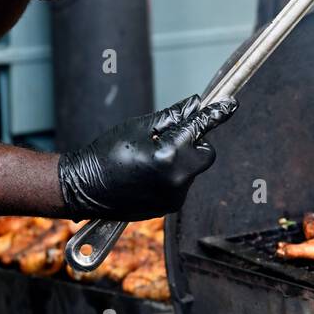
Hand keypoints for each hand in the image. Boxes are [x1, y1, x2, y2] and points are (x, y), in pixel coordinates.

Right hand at [57, 95, 237, 219]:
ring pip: (192, 170)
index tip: (229, 105)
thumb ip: (172, 116)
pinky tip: (148, 174)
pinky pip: (181, 184)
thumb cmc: (106, 153)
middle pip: (205, 154)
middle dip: (193, 143)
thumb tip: (195, 106)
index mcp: (169, 155)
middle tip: (169, 138)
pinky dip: (172, 176)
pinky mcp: (168, 208)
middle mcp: (176, 179)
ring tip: (149, 159)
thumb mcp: (139, 126)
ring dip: (181, 161)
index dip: (215, 115)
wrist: (84, 188)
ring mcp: (173, 197)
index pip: (200, 129)